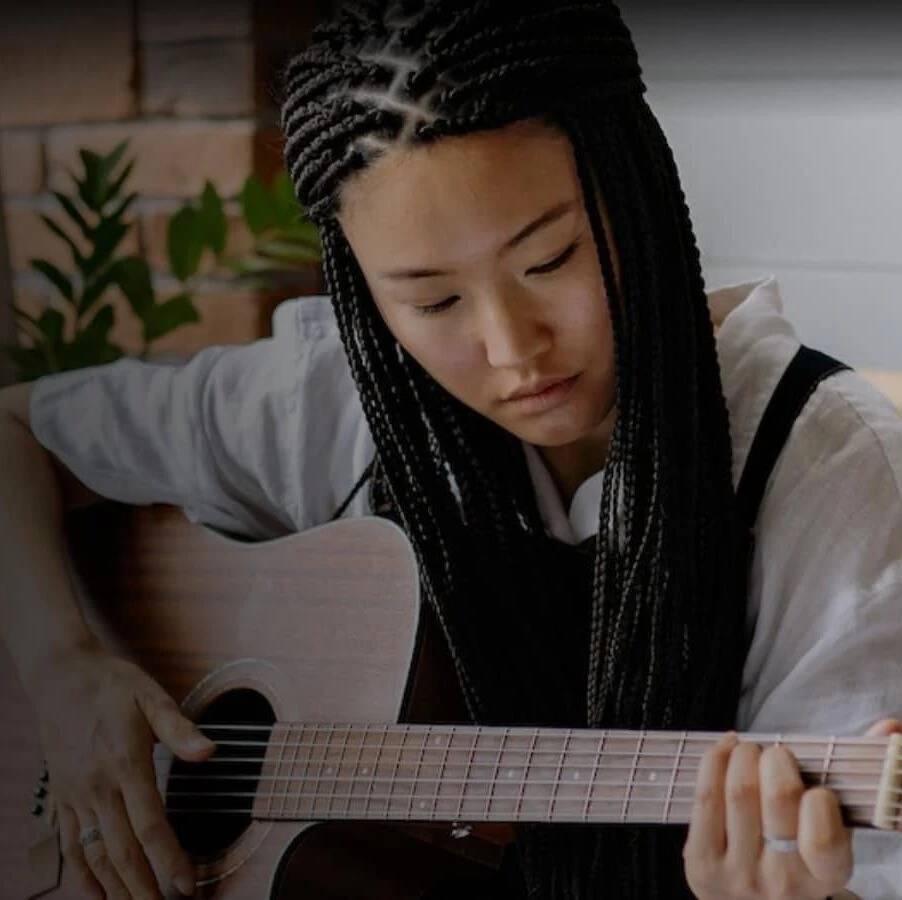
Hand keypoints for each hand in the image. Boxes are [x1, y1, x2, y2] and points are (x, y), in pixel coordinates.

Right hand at [29, 641, 214, 898]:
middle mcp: (98, 787)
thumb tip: (210, 751)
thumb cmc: (112, 685)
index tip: (186, 884)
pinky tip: (94, 896)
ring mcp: (76, 795)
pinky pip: (69, 845)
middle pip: (122, 851)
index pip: (151, 824)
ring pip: (95, 855)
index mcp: (126, 763)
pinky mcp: (62, 797)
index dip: (169, 858)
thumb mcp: (152, 698)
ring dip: (116, 889)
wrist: (61, 676)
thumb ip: (180, 730)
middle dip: (144, 888)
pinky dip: (81, 876)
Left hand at [683, 719, 901, 899]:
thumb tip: (891, 726)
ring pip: (740, 792)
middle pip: (778, 798)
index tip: (814, 788)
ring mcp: (740, 875)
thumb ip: (860, 776)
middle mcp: (784, 882)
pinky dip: (716, 760)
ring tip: (750, 751)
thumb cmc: (795, 849)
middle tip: (775, 753)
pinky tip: (726, 750)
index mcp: (825, 874)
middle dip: (776, 759)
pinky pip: (706, 797)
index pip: (824, 836)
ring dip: (744, 755)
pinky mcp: (702, 864)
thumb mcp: (832, 826)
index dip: (819, 799)